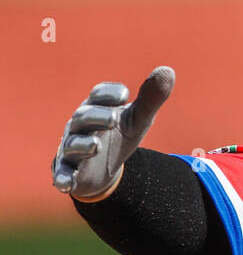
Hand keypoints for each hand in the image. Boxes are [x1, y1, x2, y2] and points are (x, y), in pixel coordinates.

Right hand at [51, 66, 175, 201]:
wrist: (105, 167)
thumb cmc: (120, 134)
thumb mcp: (138, 118)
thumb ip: (151, 97)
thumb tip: (168, 70)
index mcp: (97, 106)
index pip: (99, 95)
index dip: (109, 94)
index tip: (125, 95)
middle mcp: (80, 124)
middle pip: (83, 117)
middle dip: (97, 117)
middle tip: (113, 119)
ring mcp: (72, 147)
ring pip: (73, 144)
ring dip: (83, 145)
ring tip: (97, 146)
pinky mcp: (68, 169)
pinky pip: (62, 173)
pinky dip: (63, 177)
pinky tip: (67, 184)